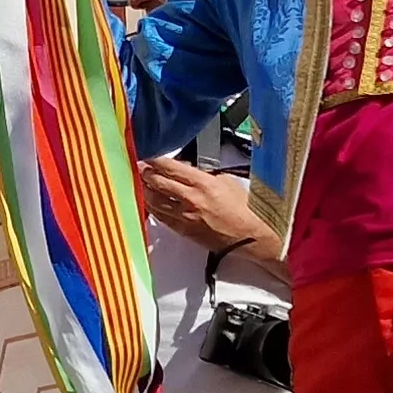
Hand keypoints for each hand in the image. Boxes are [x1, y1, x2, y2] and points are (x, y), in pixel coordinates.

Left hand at [135, 159, 272, 255]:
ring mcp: (185, 217)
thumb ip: (204, 174)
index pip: (171, 168)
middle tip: (140, 168)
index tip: (147, 156)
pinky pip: (161, 217)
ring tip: (142, 183)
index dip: (155, 160)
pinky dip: (152, 208)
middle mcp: (191, 199)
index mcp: (203, 183)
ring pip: (154, 201)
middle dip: (146, 174)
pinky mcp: (184, 231)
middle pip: (158, 183)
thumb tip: (188, 169)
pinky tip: (150, 202)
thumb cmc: (244, 209)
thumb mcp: (226, 181)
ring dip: (145, 190)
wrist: (251, 236)